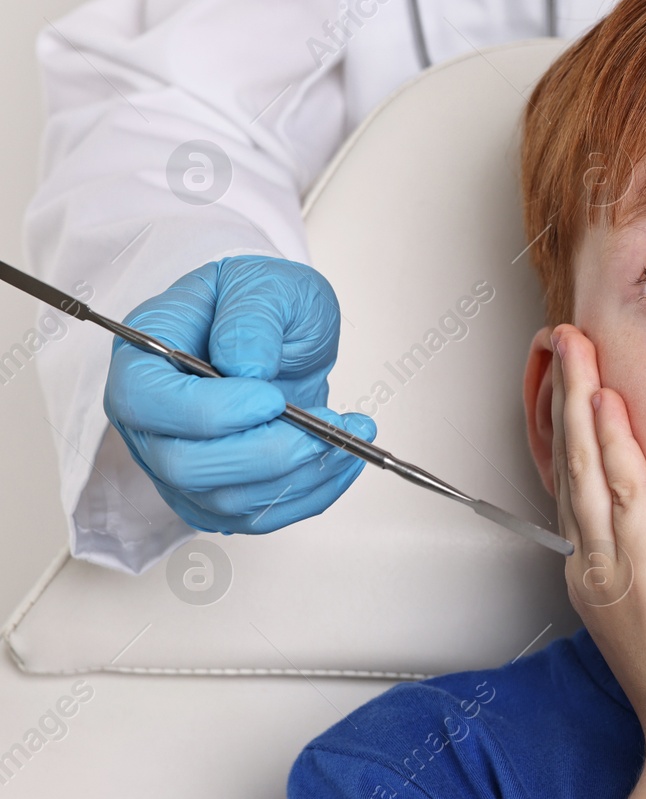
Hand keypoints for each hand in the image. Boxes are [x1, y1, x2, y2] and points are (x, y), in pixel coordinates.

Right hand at [103, 255, 375, 534]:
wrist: (282, 334)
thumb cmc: (263, 304)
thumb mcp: (264, 283)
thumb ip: (252, 315)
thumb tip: (246, 367)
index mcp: (143, 358)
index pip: (146, 403)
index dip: (208, 412)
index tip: (271, 398)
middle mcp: (150, 420)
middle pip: (183, 465)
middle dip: (264, 453)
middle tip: (324, 425)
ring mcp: (178, 463)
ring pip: (224, 500)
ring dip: (297, 475)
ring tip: (348, 435)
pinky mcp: (216, 492)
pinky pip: (257, 516)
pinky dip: (309, 494)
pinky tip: (342, 458)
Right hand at [548, 324, 645, 750]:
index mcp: (601, 576)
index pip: (579, 485)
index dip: (572, 429)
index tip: (575, 386)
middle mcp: (596, 565)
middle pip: (569, 463)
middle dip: (563, 396)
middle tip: (559, 344)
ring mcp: (614, 565)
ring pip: (585, 465)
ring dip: (577, 399)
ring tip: (572, 348)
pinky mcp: (645, 568)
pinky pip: (623, 491)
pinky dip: (610, 443)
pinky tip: (606, 403)